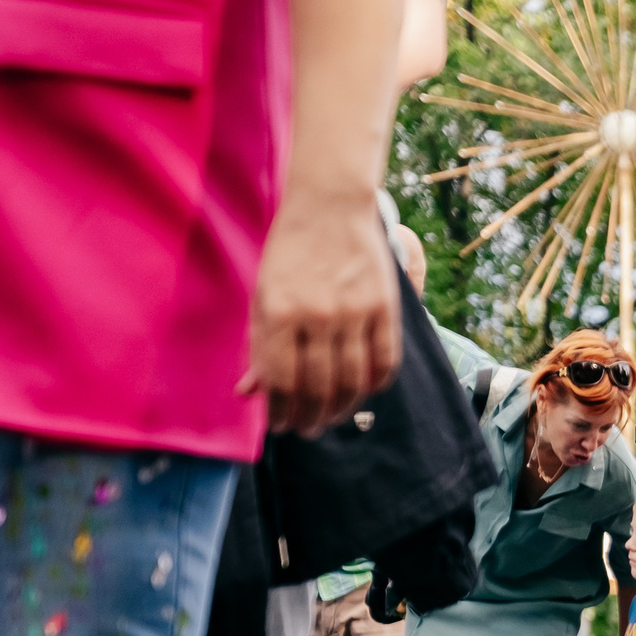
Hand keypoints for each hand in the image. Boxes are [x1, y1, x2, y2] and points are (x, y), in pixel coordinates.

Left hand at [241, 191, 400, 433]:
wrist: (330, 206)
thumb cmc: (289, 252)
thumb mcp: (263, 295)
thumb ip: (259, 344)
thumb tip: (250, 393)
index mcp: (279, 311)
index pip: (281, 380)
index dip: (280, 411)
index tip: (279, 426)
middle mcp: (318, 315)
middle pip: (318, 387)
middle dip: (310, 417)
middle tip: (306, 429)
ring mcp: (355, 312)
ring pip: (353, 381)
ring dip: (341, 408)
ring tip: (331, 417)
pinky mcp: (385, 307)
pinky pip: (385, 361)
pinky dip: (376, 384)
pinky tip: (364, 392)